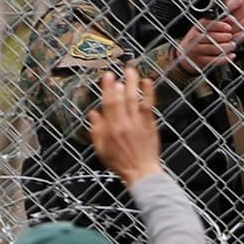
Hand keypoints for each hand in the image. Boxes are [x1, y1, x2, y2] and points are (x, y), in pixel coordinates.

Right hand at [87, 67, 162, 187]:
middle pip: (120, 99)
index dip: (107, 89)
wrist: (141, 173)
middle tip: (118, 70)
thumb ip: (96, 131)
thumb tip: (93, 113)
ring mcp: (138, 124)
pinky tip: (147, 82)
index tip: (107, 77)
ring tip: (131, 70)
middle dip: (118, 83)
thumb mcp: (101, 149)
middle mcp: (124, 124)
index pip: (108, 105)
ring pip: (134, 99)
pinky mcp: (149, 125)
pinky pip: (148, 106)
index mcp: (111, 129)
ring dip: (133, 83)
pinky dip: (148, 93)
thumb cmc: (121, 163)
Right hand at [174, 19, 237, 72]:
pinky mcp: (200, 62)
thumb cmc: (196, 41)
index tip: (229, 28)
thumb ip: (216, 24)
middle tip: (231, 37)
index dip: (220, 26)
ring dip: (226, 47)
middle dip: (224, 37)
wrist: (184, 57)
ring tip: (233, 45)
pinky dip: (225, 58)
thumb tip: (230, 18)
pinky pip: (214, 60)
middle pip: (211, 37)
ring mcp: (197, 51)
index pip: (208, 25)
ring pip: (214, 49)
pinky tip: (231, 55)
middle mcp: (195, 39)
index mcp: (196, 28)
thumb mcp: (202, 29)